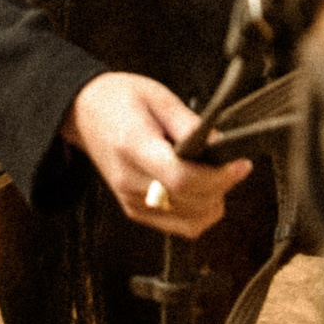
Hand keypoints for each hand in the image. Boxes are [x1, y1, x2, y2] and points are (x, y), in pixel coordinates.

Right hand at [60, 71, 250, 237]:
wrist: (83, 113)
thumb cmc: (118, 99)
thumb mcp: (157, 96)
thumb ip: (189, 123)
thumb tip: (220, 146)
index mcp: (133, 146)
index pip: (182, 178)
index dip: (218, 177)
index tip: (240, 165)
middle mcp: (129, 181)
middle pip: (190, 204)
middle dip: (221, 188)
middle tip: (231, 165)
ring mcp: (130, 200)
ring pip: (189, 223)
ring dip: (212, 204)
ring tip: (214, 177)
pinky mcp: (134, 211)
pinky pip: (178, 226)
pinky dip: (197, 213)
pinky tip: (200, 190)